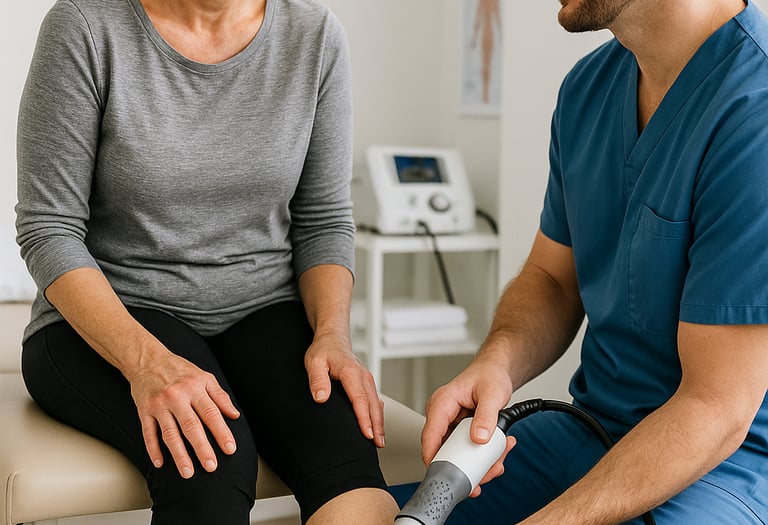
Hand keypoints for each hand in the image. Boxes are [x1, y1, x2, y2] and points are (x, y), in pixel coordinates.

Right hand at [126, 346, 240, 477]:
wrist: (148, 359)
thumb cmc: (180, 370)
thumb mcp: (204, 377)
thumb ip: (220, 396)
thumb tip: (234, 415)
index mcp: (195, 388)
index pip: (211, 413)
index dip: (221, 432)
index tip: (230, 449)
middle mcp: (177, 397)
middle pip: (191, 426)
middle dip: (202, 448)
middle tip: (211, 467)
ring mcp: (159, 405)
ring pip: (170, 434)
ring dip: (179, 454)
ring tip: (188, 472)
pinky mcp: (144, 411)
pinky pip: (148, 433)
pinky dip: (153, 449)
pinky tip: (160, 463)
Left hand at [304, 332, 385, 447]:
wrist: (332, 338)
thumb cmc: (323, 350)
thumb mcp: (314, 362)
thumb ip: (317, 380)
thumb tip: (321, 397)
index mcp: (351, 372)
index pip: (360, 399)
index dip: (364, 418)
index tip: (367, 434)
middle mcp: (363, 376)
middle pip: (373, 404)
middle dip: (377, 425)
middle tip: (378, 444)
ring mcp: (367, 379)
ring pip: (376, 403)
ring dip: (380, 422)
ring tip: (379, 441)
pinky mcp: (366, 383)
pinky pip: (375, 400)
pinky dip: (378, 414)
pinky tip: (377, 426)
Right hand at [422, 356, 515, 496]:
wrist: (495, 371)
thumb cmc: (489, 375)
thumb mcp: (492, 393)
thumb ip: (486, 416)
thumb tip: (479, 438)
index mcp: (442, 403)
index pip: (430, 436)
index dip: (433, 458)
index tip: (443, 476)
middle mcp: (441, 415)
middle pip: (445, 450)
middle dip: (467, 465)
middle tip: (488, 470)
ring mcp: (449, 424)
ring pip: (457, 453)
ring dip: (478, 462)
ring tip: (499, 457)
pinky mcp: (458, 430)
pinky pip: (466, 449)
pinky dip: (482, 454)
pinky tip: (498, 451)